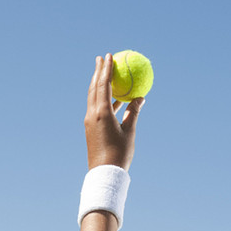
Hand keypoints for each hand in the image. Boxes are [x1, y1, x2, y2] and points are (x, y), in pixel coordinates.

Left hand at [85, 54, 143, 169]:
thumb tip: (140, 98)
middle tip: (101, 59)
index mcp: (102, 113)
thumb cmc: (119, 153)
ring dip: (98, 84)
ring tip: (103, 73)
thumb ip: (134, 112)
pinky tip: (110, 98)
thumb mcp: (129, 131)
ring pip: (93, 97)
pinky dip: (102, 99)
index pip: (103, 85)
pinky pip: (96, 108)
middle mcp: (92, 115)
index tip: (108, 56)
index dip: (106, 69)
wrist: (104, 173)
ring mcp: (90, 122)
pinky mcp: (91, 129)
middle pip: (94, 87)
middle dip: (98, 72)